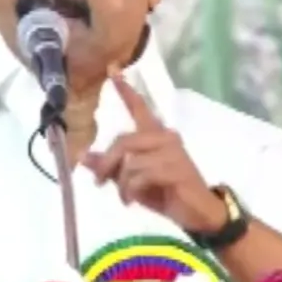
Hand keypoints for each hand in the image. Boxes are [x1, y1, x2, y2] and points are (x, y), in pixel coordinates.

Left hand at [81, 71, 227, 232]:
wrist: (198, 213)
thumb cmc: (166, 194)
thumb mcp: (132, 181)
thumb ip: (110, 167)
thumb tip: (83, 157)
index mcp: (155, 136)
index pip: (139, 107)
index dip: (124, 90)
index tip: (112, 68)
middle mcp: (165, 137)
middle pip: (123, 141)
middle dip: (106, 164)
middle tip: (99, 183)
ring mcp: (172, 151)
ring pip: (130, 160)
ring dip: (121, 183)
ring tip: (125, 198)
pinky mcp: (175, 168)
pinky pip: (139, 175)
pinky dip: (130, 190)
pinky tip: (133, 201)